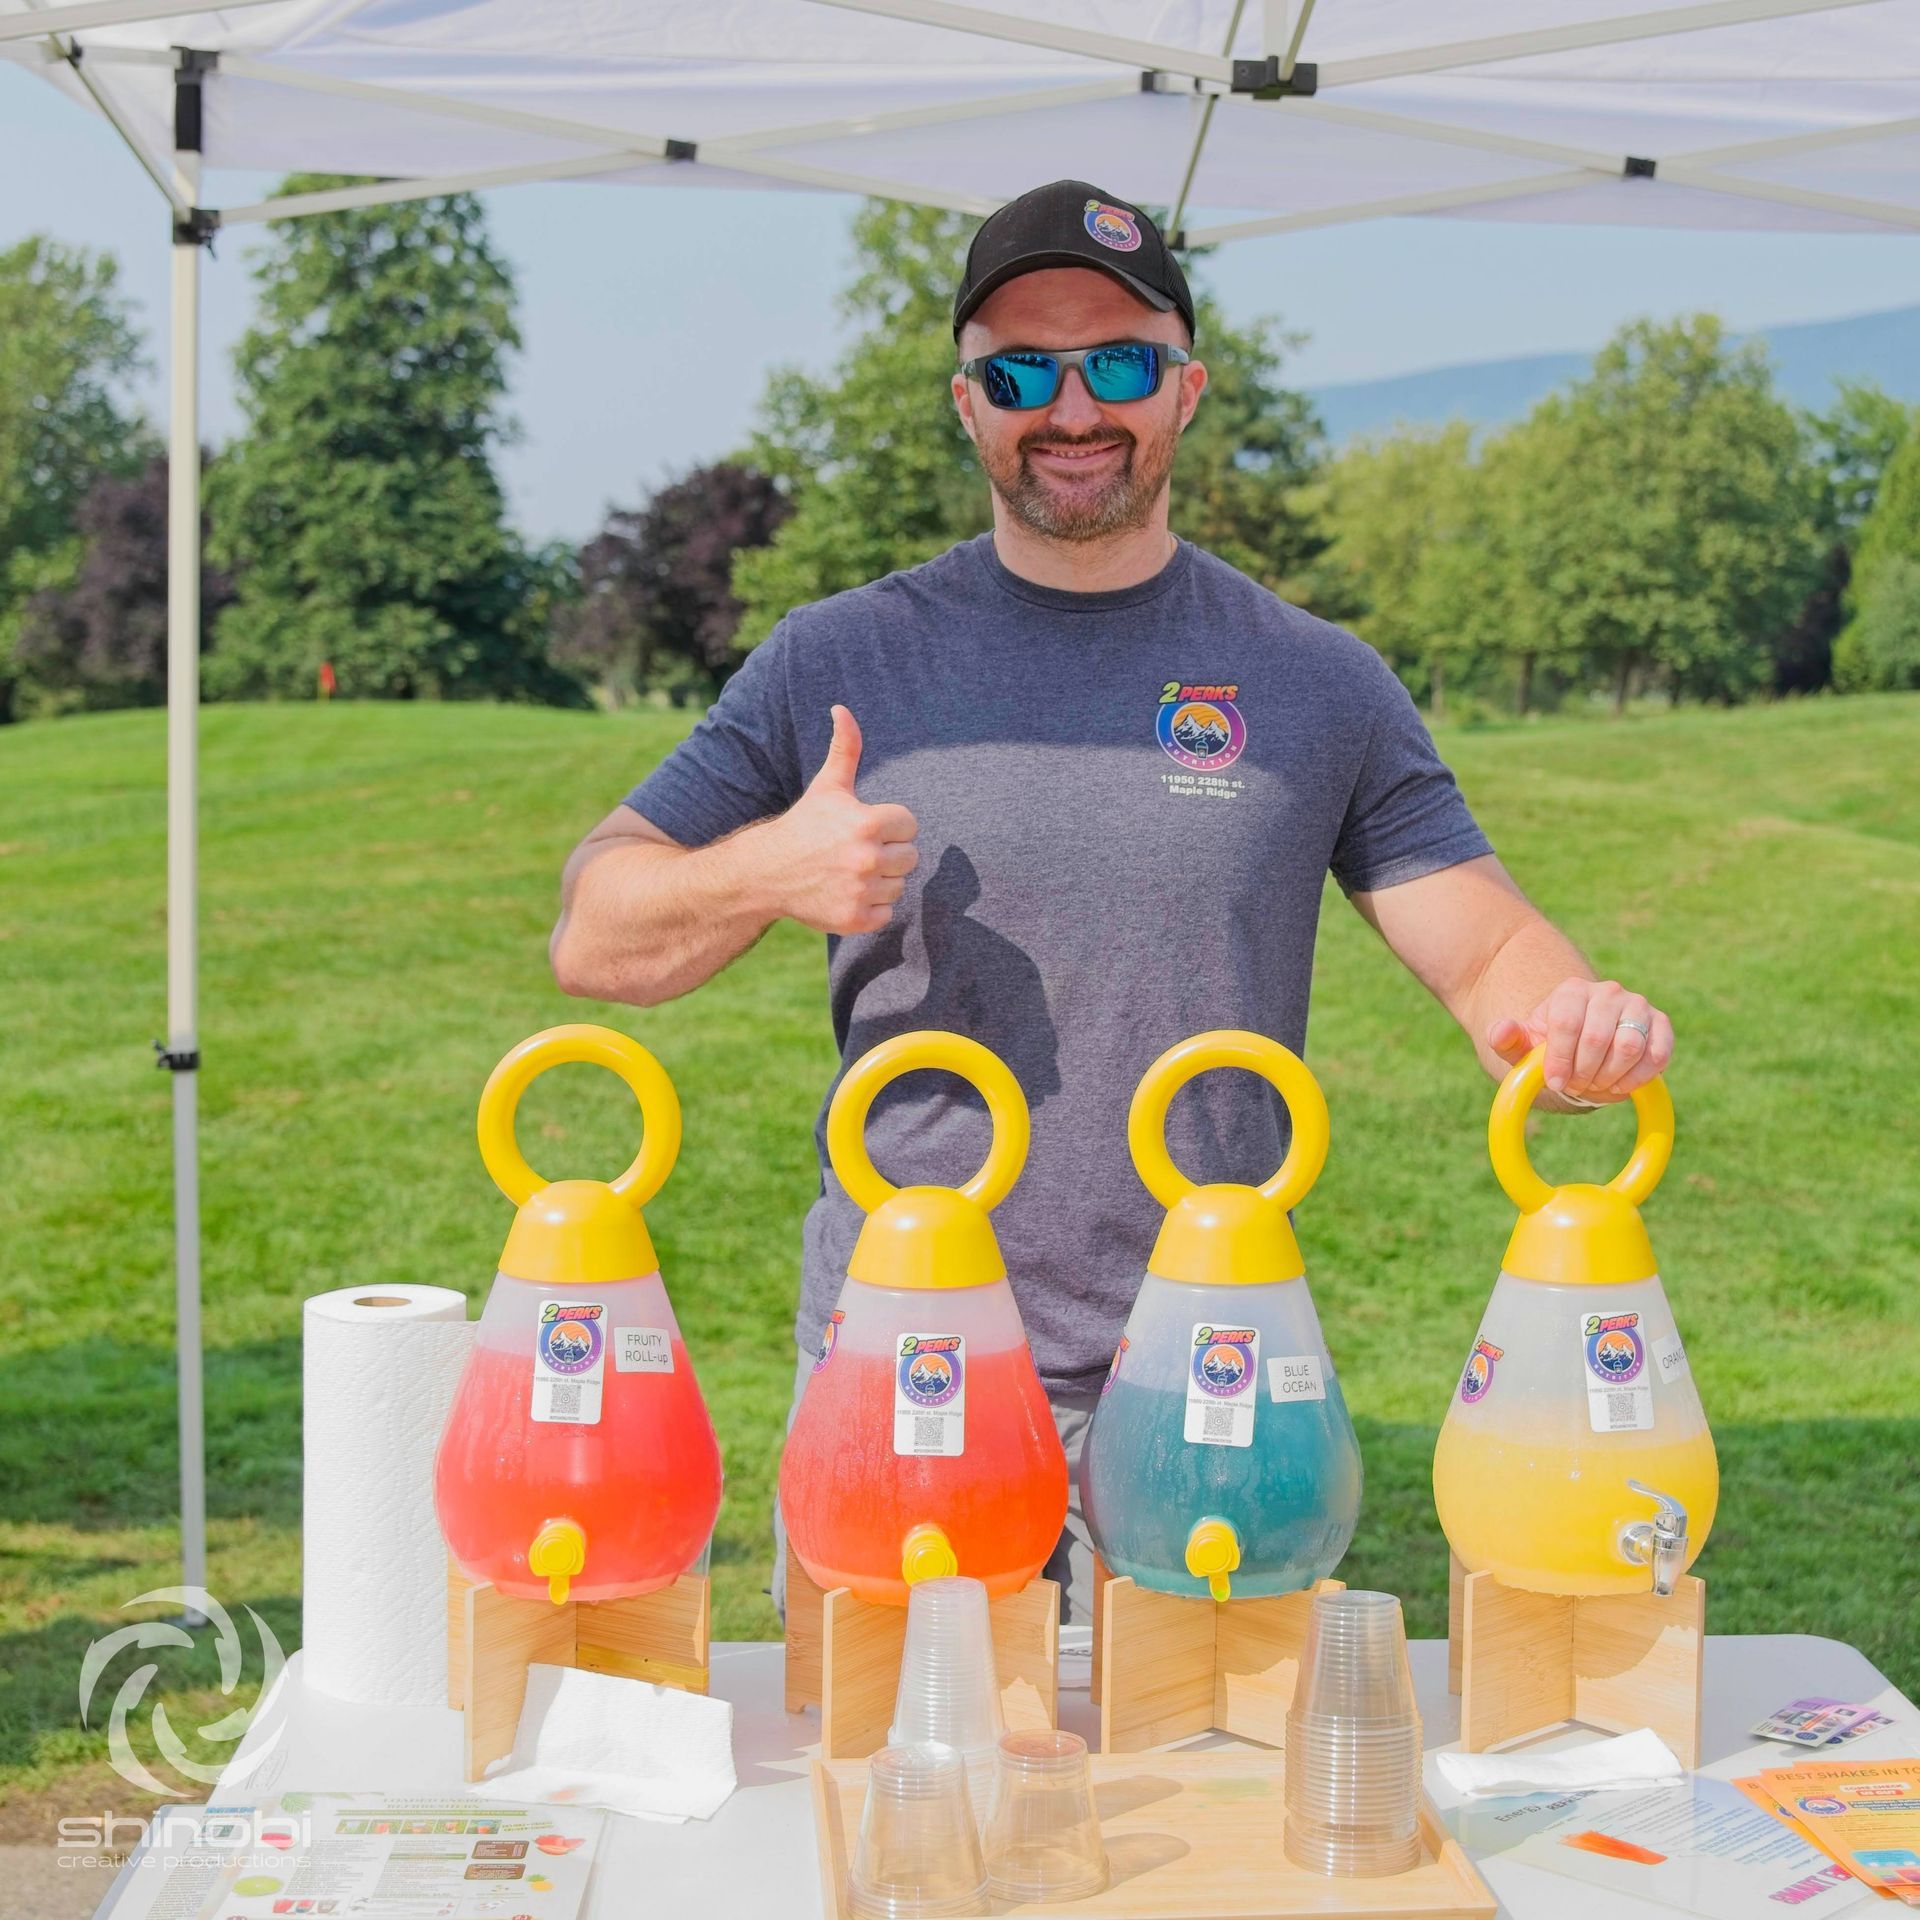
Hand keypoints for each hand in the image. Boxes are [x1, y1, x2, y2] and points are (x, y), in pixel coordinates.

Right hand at [760, 705, 918, 935]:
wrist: (767, 872)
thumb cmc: (804, 825)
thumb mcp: (827, 786)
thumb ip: (845, 748)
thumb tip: (842, 709)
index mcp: (867, 823)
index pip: (909, 826)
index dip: (890, 826)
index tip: (864, 828)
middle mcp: (866, 858)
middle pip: (910, 857)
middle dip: (887, 854)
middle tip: (856, 851)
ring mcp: (861, 891)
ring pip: (899, 886)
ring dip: (880, 881)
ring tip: (850, 872)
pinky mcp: (855, 919)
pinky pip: (887, 913)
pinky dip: (870, 907)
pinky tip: (847, 893)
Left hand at [1488, 978, 1673, 1105]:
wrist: (1583, 1047)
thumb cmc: (1551, 1047)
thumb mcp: (1524, 1046)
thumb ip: (1508, 1039)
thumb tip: (1499, 1031)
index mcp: (1571, 991)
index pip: (1566, 1023)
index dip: (1559, 1058)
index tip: (1555, 1082)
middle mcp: (1607, 992)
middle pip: (1598, 1037)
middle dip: (1584, 1071)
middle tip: (1576, 1085)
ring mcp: (1637, 1005)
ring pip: (1630, 1046)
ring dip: (1610, 1075)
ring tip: (1596, 1084)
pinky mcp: (1660, 1024)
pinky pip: (1658, 1053)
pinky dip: (1640, 1077)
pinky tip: (1621, 1085)